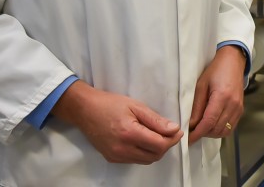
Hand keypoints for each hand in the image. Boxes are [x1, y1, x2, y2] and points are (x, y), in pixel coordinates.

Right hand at [51, 80, 182, 163]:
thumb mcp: (135, 106)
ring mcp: (116, 156)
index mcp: (130, 134)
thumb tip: (174, 129)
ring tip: (158, 136)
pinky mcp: (112, 158)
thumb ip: (155, 120)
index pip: (159, 145)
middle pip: (154, 155)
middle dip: (166, 145)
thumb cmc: (110, 104)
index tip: (178, 130)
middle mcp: (123, 149)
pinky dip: (144, 153)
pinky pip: (135, 160)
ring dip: (156, 150)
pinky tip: (144, 140)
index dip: (172, 139)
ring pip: (146, 160)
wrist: (85, 110)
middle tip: (170, 132)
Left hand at [188, 45, 246, 143]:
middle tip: (192, 131)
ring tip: (202, 127)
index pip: (208, 122)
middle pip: (216, 129)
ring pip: (224, 131)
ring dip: (211, 133)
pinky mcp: (241, 110)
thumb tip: (190, 124)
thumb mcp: (201, 85)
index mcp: (222, 97)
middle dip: (203, 134)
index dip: (197, 133)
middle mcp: (233, 105)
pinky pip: (230, 128)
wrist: (233, 62)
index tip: (187, 139)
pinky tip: (212, 124)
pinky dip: (220, 130)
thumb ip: (196, 106)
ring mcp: (239, 109)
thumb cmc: (215, 71)